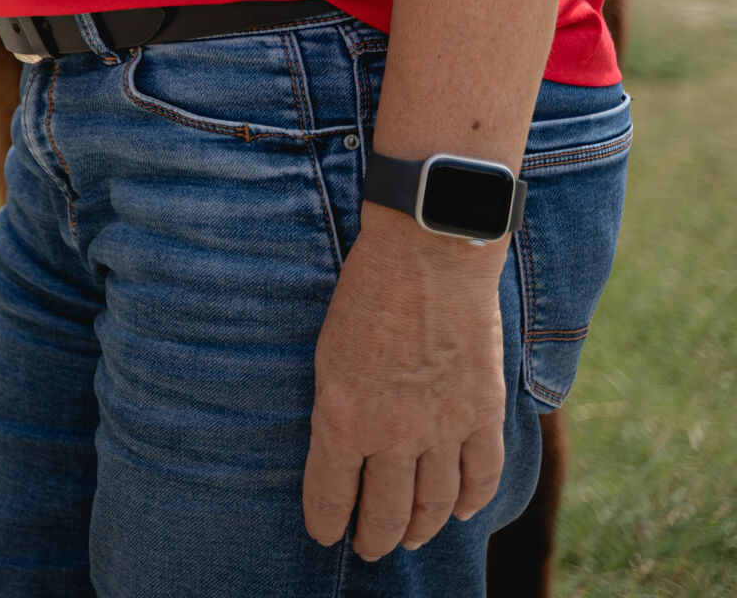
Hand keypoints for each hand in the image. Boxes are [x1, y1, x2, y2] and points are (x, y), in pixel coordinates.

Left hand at [303, 208, 509, 558]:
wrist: (427, 257)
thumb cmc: (364, 295)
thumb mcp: (327, 354)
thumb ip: (336, 407)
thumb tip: (341, 448)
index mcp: (342, 417)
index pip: (330, 494)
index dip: (326, 522)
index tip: (325, 535)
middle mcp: (393, 434)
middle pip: (384, 511)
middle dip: (373, 537)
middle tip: (367, 549)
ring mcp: (443, 428)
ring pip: (433, 504)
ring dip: (419, 527)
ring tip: (408, 537)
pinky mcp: (482, 414)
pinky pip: (482, 476)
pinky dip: (472, 501)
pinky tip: (459, 511)